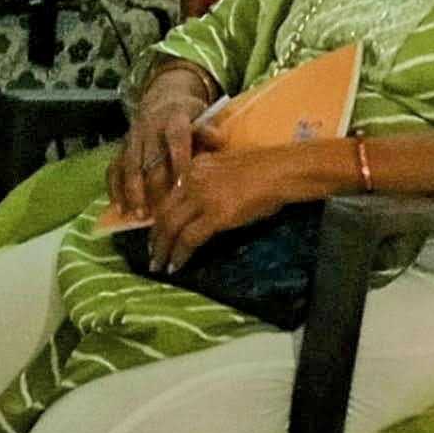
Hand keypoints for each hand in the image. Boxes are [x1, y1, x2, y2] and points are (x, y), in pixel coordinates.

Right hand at [109, 72, 213, 219]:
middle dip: (154, 187)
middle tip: (161, 213)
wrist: (163, 99)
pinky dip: (115, 190)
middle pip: (150, 158)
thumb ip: (209, 132)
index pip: (176, 137)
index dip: (178, 160)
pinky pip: (113, 169)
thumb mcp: (203, 116)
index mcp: (174, 118)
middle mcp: (150, 127)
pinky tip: (120, 209)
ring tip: (139, 215)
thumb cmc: (188, 117)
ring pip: (129, 166)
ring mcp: (133, 138)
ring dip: (133, 192)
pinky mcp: (121, 148)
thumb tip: (218, 142)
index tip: (182, 186)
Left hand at [149, 146, 298, 272]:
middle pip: (164, 212)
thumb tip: (199, 204)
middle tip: (152, 254)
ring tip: (159, 265)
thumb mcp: (226, 166)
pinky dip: (180, 254)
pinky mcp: (216, 216)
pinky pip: (189, 239)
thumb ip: (208, 180)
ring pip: (171, 227)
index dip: (159, 217)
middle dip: (155, 236)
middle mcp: (193, 180)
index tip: (157, 232)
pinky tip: (176, 266)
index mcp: (195, 167)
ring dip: (162, 249)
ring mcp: (203, 198)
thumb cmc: (264, 169)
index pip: (168, 195)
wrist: (281, 171)